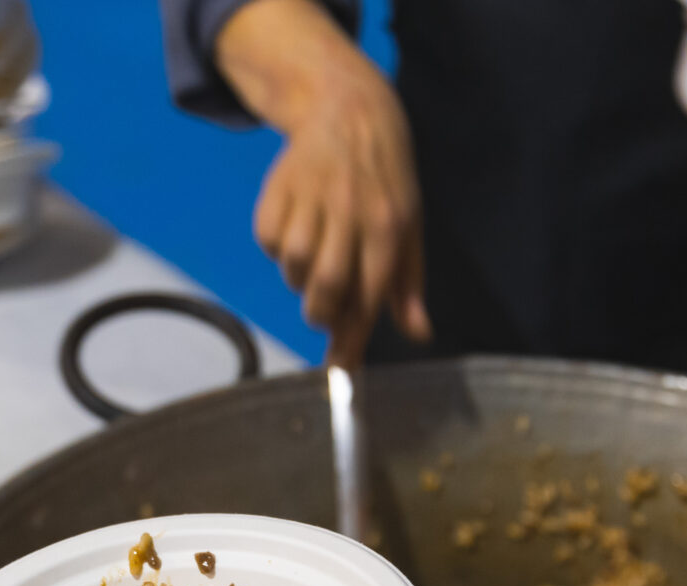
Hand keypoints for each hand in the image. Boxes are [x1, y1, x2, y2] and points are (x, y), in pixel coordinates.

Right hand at [218, 0, 429, 367]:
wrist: (350, 110)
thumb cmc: (386, 181)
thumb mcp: (409, 226)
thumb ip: (409, 284)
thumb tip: (418, 333)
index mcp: (389, 225)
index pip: (368, 296)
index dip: (351, 341)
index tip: (339, 374)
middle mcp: (350, 211)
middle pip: (325, 287)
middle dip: (321, 313)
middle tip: (325, 310)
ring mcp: (310, 198)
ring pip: (292, 266)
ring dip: (298, 279)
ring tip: (314, 261)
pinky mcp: (278, 189)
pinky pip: (267, 240)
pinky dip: (276, 248)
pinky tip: (295, 230)